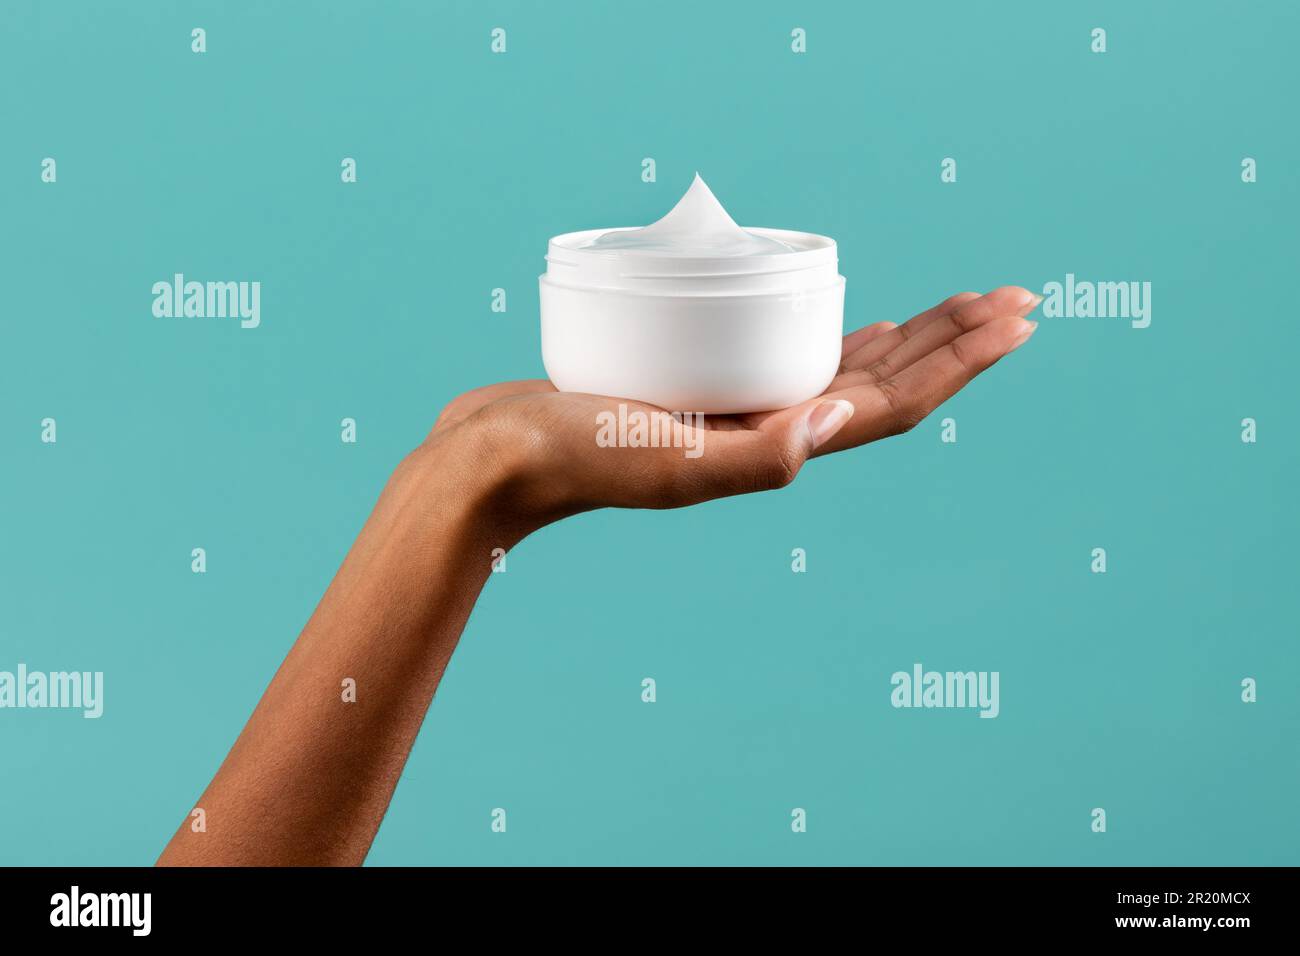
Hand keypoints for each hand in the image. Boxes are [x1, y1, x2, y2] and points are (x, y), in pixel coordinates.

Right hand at [422, 286, 1039, 523]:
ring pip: (847, 368)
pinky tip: (857, 323)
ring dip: (910, 338)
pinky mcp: (702, 385)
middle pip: (886, 382)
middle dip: (955, 342)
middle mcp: (768, 430)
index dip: (960, 361)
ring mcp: (738, 409)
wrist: (499, 462)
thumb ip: (757, 452)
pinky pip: (792, 355)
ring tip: (959, 307)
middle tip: (1015, 299)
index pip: (893, 402)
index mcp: (775, 449)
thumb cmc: (574, 460)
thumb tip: (840, 417)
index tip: (1015, 318)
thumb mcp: (667, 461)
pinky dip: (839, 337)